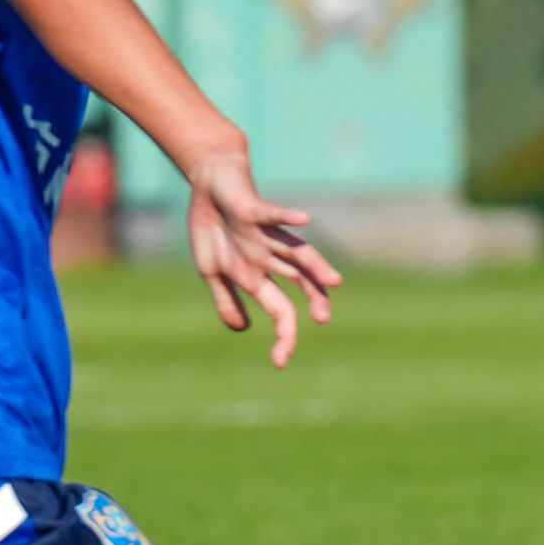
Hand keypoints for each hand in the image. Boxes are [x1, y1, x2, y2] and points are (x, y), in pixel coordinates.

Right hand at [183, 140, 342, 367]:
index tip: (281, 361)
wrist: (210, 183)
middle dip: (313, 300)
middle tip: (323, 321)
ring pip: (296, 250)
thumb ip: (227, 301)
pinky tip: (303, 219)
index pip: (281, 308)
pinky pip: (272, 213)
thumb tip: (243, 330)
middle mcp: (270, 256)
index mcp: (260, 275)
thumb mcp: (213, 272)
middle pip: (300, 280)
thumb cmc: (214, 228)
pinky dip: (286, 216)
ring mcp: (264, 233)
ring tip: (334, 281)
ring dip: (315, 264)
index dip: (285, 333)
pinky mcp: (254, 210)